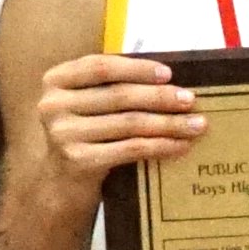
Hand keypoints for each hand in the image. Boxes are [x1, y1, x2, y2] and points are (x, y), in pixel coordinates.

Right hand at [29, 48, 204, 190]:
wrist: (61, 182)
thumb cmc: (84, 133)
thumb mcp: (87, 104)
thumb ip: (112, 87)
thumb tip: (169, 79)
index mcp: (56, 80)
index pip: (100, 67)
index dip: (136, 68)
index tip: (168, 74)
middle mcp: (53, 105)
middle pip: (118, 96)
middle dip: (160, 97)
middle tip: (190, 100)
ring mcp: (63, 134)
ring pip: (128, 123)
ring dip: (168, 123)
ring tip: (196, 125)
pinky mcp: (78, 160)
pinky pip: (129, 149)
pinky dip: (159, 146)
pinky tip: (180, 146)